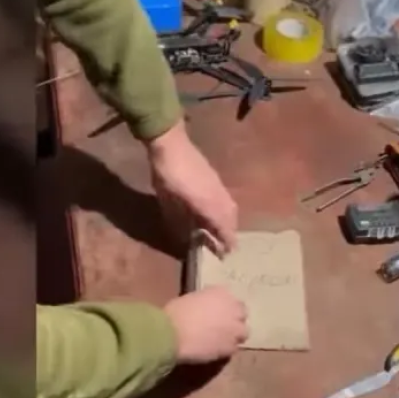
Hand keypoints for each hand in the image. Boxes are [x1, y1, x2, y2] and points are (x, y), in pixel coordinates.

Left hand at [146, 122, 238, 252]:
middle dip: (231, 233)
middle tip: (225, 245)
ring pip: (230, 207)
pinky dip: (225, 209)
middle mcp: (219, 196)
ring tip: (222, 230)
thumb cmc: (166, 174)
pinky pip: (226, 198)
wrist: (170, 142)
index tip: (226, 254)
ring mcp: (219, 185)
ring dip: (229, 221)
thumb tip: (183, 237)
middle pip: (231, 218)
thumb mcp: (167, 200)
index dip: (226, 242)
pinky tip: (215, 211)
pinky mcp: (215, 177)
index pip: (223, 228)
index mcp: (209, 204)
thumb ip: (177, 220)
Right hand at [164, 286, 248, 363]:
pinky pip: (233, 348)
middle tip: (222, 327)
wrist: (173, 333)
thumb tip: (206, 310)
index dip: (225, 308)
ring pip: (242, 333)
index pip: (231, 299)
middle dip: (234, 320)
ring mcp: (235, 328)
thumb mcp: (191, 299)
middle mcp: (233, 308)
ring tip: (220, 341)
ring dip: (234, 335)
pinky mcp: (231, 346)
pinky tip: (214, 351)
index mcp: (221, 292)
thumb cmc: (176, 313)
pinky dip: (226, 349)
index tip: (217, 314)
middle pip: (242, 314)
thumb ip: (205, 303)